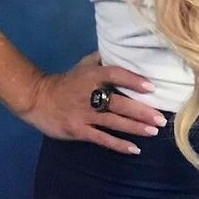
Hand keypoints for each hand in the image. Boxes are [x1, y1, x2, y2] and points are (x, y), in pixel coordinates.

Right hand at [18, 51, 166, 154]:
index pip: (115, 75)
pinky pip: (102, 138)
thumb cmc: (67, 81)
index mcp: (92, 76)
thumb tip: (126, 49)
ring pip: (114, 122)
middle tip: (161, 118)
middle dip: (142, 112)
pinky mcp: (78, 130)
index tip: (151, 87)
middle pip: (119, 103)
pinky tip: (135, 149)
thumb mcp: (84, 64)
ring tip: (154, 131)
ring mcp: (84, 115)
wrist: (38, 98)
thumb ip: (104, 58)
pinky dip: (119, 144)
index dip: (133, 80)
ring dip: (135, 127)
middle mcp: (90, 95)